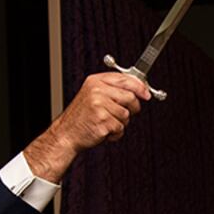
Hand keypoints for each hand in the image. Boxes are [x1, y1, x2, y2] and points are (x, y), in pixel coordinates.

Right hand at [23, 72, 150, 180]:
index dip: (140, 87)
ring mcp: (99, 105)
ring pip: (126, 115)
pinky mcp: (103, 120)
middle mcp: (97, 91)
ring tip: (106, 122)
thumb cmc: (82, 116)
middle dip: (133, 108)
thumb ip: (113, 89)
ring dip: (121, 123)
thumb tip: (139, 89)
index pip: (125, 79)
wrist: (67, 132)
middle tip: (125, 113)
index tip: (146, 94)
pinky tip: (104, 130)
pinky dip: (115, 133)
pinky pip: (121, 128)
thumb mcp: (94, 94)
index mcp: (96, 81)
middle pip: (130, 97)